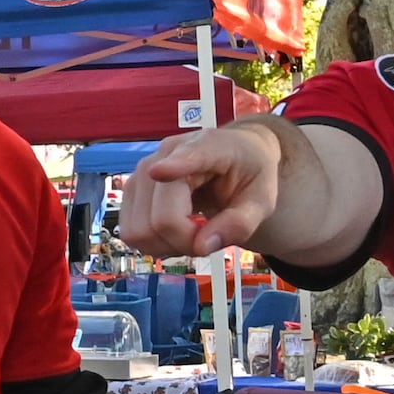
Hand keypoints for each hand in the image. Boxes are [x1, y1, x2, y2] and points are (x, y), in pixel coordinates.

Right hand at [126, 121, 280, 256]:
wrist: (236, 156)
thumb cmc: (250, 174)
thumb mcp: (263, 200)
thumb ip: (240, 223)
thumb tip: (202, 246)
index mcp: (209, 147)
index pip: (188, 156)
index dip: (172, 166)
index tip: (159, 171)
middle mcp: (166, 155)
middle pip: (160, 218)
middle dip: (184, 242)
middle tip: (208, 237)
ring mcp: (142, 173)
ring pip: (139, 230)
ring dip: (166, 245)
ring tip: (192, 232)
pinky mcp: (130, 190)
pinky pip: (130, 232)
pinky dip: (153, 242)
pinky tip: (174, 231)